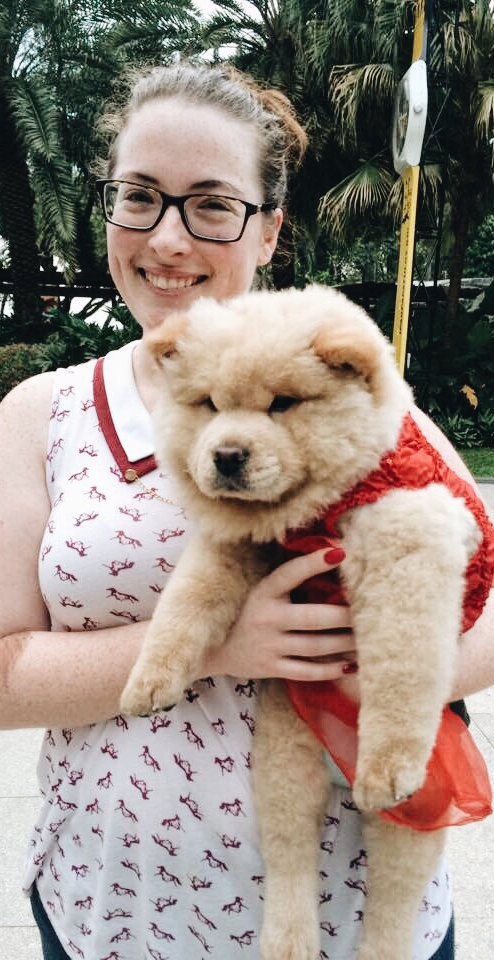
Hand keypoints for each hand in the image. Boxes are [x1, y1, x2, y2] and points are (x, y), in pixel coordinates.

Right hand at [203, 548, 356, 682]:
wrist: (214, 650)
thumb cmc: (247, 612)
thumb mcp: (260, 591)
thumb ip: (288, 580)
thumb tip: (332, 558)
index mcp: (263, 592)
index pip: (290, 573)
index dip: (315, 562)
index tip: (342, 552)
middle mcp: (267, 618)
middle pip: (314, 618)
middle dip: (346, 616)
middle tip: (371, 612)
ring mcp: (269, 645)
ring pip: (316, 646)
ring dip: (346, 643)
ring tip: (368, 638)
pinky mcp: (271, 668)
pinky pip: (308, 671)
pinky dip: (332, 669)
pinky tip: (351, 665)